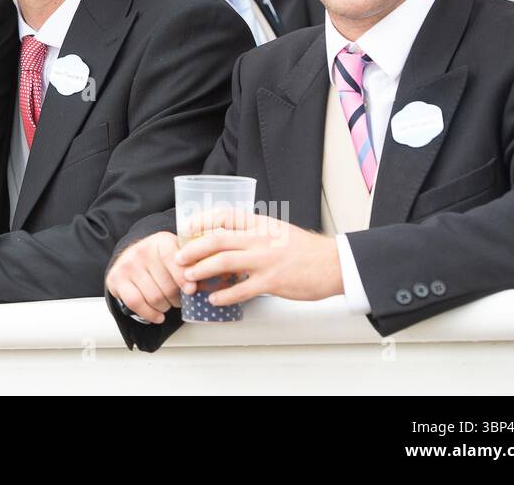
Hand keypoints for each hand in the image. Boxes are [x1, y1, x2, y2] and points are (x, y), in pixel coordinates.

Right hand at [105, 230, 185, 323]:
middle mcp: (142, 250)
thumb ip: (192, 265)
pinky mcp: (116, 279)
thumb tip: (205, 283)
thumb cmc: (161, 260)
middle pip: (167, 286)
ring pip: (154, 298)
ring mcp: (127, 265)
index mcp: (162, 241)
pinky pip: (136, 303)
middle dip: (178, 298)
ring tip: (168, 302)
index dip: (183, 277)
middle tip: (180, 298)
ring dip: (166, 307)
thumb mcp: (178, 254)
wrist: (132, 256)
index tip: (191, 290)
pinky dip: (150, 314)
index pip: (172, 259)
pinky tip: (158, 316)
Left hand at [174, 209, 343, 305]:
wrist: (334, 264)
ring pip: (224, 262)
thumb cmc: (307, 250)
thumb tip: (232, 238)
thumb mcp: (279, 231)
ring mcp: (266, 260)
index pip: (225, 215)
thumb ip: (256, 232)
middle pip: (218, 239)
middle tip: (179, 258)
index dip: (202, 220)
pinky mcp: (272, 282)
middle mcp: (260, 238)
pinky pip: (242, 289)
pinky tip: (214, 299)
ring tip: (190, 278)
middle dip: (193, 249)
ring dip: (202, 270)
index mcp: (261, 224)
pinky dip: (224, 295)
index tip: (187, 227)